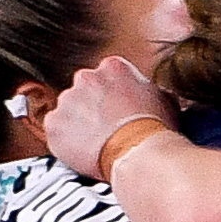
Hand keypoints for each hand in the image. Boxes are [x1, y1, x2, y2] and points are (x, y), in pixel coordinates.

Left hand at [47, 57, 176, 180]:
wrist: (138, 154)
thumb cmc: (155, 130)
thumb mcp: (166, 101)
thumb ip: (151, 91)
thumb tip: (155, 95)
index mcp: (113, 67)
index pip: (108, 76)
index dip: (115, 95)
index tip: (121, 109)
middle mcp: (86, 78)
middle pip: (85, 91)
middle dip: (94, 107)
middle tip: (110, 128)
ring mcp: (67, 100)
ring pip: (69, 111)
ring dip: (80, 124)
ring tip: (100, 143)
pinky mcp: (54, 124)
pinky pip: (56, 131)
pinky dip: (67, 140)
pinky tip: (87, 150)